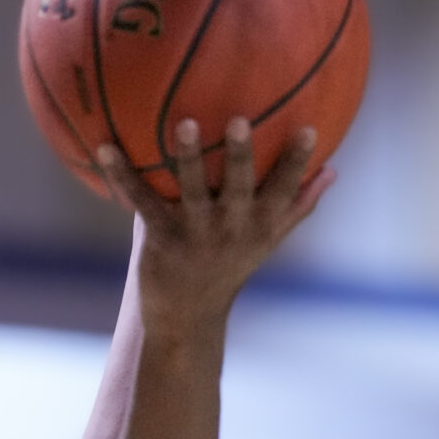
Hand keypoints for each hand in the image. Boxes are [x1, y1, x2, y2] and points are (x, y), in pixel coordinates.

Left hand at [93, 118, 333, 335]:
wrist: (187, 317)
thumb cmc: (230, 266)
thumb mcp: (268, 239)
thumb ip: (298, 205)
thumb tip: (334, 170)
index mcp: (259, 226)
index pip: (285, 192)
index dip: (297, 164)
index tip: (310, 130)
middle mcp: (231, 229)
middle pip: (239, 188)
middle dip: (240, 156)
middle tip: (240, 121)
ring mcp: (195, 235)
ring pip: (192, 192)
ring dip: (187, 158)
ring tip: (183, 124)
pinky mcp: (162, 239)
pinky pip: (141, 202)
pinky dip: (121, 176)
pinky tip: (104, 148)